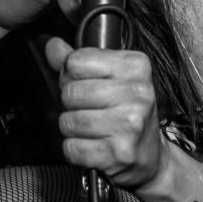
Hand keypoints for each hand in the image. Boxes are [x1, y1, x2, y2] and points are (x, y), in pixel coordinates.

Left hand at [45, 37, 161, 187]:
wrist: (150, 155)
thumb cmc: (127, 111)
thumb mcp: (109, 78)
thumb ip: (77, 61)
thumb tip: (52, 45)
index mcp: (135, 66)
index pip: (76, 61)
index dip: (71, 75)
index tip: (85, 85)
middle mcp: (138, 92)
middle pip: (70, 92)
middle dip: (70, 104)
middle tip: (88, 110)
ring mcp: (130, 124)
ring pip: (68, 121)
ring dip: (72, 128)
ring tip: (91, 129)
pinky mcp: (120, 153)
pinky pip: (72, 148)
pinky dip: (75, 150)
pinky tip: (93, 146)